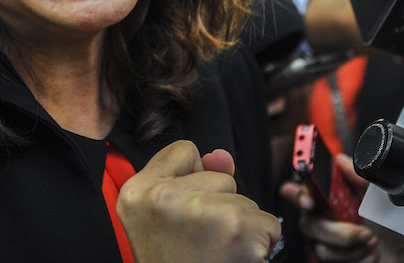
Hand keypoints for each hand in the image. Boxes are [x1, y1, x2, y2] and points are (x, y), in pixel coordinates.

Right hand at [117, 140, 281, 262]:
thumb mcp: (162, 217)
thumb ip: (188, 177)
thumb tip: (222, 157)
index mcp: (136, 192)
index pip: (184, 152)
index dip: (191, 181)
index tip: (182, 215)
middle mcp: (163, 196)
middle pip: (219, 176)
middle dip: (219, 206)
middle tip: (199, 242)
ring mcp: (200, 209)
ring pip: (245, 199)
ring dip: (240, 227)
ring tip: (215, 254)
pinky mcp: (235, 226)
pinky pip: (267, 222)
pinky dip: (261, 244)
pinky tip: (236, 260)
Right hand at [280, 154, 403, 262]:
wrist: (401, 253)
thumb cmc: (389, 224)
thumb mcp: (380, 197)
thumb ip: (361, 179)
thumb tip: (342, 161)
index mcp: (331, 198)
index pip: (303, 192)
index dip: (298, 194)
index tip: (308, 201)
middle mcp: (324, 219)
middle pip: (309, 223)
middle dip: (337, 231)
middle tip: (363, 231)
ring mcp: (327, 242)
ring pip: (322, 248)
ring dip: (352, 248)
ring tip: (373, 242)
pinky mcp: (335, 260)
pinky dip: (358, 259)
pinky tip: (370, 253)